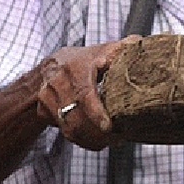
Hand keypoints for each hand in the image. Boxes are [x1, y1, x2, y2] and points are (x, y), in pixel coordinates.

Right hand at [36, 35, 140, 150]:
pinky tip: (98, 139)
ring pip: (70, 130)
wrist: (50, 66)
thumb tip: (140, 43)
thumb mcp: (102, 51)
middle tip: (121, 137)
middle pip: (76, 118)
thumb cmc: (84, 60)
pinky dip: (84, 140)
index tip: (109, 127)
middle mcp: (57, 82)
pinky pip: (65, 133)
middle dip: (99, 133)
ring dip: (93, 140)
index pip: (84, 93)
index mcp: (75, 67)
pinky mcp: (43, 112)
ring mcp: (47, 98)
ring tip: (113, 140)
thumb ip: (121, 49)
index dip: (96, 112)